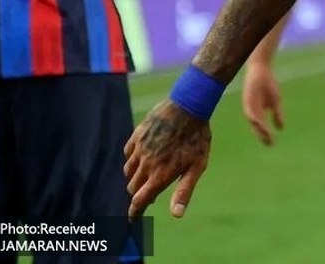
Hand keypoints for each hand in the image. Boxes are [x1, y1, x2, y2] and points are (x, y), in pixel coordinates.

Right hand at [124, 100, 211, 218]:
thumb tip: (176, 215)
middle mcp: (146, 164)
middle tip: (150, 192)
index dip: (134, 212)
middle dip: (139, 194)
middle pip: (133, 188)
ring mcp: (139, 149)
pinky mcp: (136, 136)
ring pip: (128, 171)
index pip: (139, 200)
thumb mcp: (197, 166)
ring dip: (135, 177)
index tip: (132, 219)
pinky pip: (128, 153)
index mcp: (160, 175)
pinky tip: (143, 156)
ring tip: (148, 174)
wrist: (189, 106)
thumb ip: (184, 191)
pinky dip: (132, 159)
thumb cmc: (197, 138)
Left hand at [241, 62, 284, 145]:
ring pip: (253, 121)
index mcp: (258, 113)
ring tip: (267, 136)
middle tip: (270, 143)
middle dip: (262, 135)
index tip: (273, 143)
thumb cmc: (267, 85)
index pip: (261, 127)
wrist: (262, 70)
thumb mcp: (275, 101)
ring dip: (259, 129)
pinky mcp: (247, 99)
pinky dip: (253, 118)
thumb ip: (277, 114)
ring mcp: (249, 105)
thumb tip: (281, 128)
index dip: (266, 136)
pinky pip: (250, 111)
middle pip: (256, 127)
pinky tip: (258, 122)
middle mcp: (252, 111)